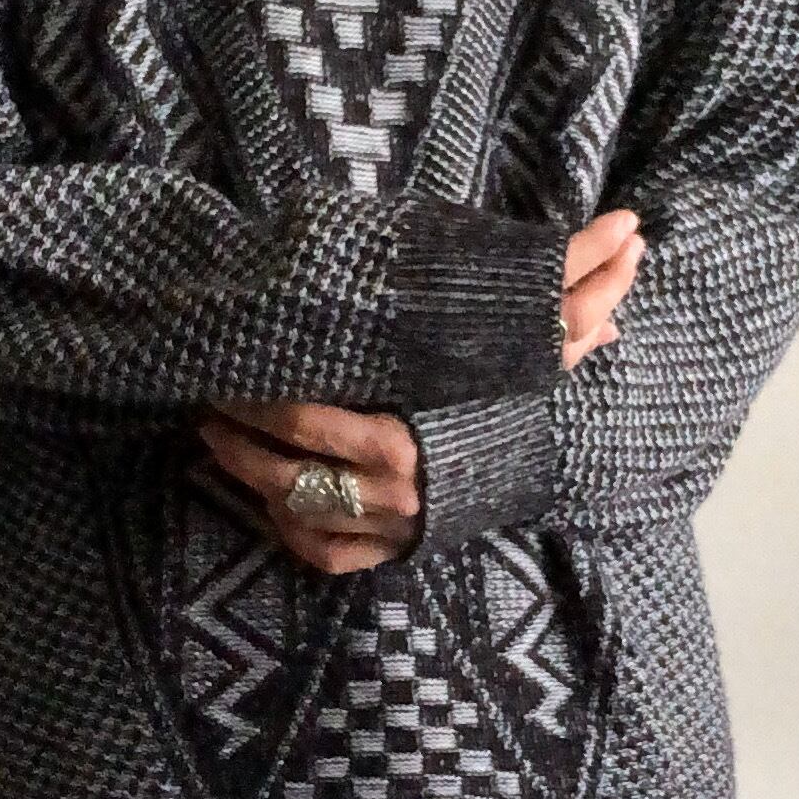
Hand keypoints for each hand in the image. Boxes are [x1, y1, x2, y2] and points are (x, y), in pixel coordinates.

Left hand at [198, 212, 646, 574]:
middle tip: (206, 404)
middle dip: (236, 439)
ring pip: (296, 513)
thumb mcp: (503, 355)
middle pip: (286, 472)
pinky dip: (290, 527)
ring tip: (217, 441)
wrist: (551, 479)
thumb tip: (592, 242)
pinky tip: (267, 497)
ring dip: (248, 478)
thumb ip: (522, 306)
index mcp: (404, 444)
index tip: (222, 376)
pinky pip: (323, 552)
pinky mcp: (390, 556)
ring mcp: (387, 531)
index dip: (252, 402)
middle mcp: (389, 495)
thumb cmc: (515, 405)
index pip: (304, 423)